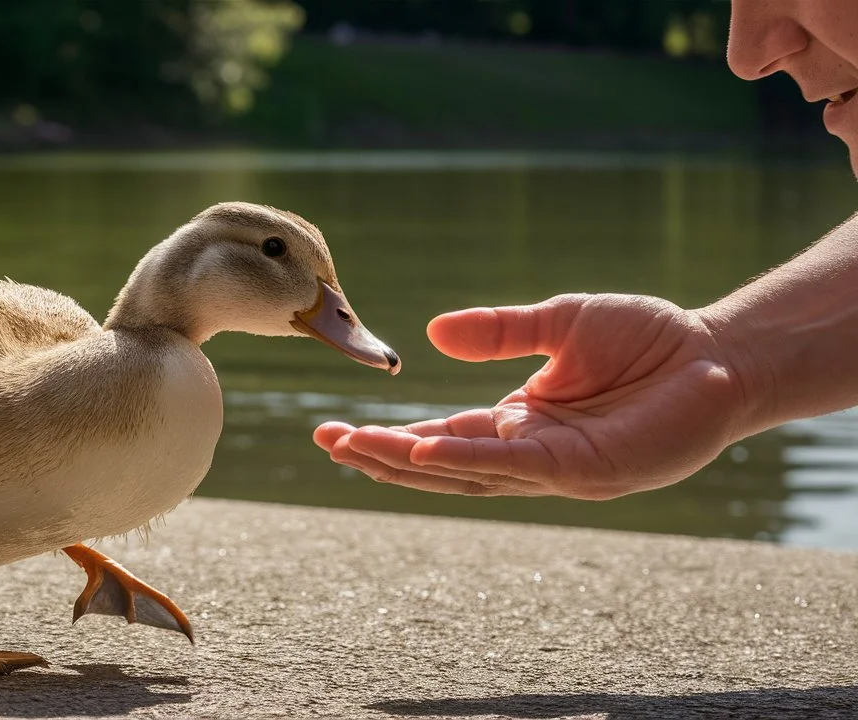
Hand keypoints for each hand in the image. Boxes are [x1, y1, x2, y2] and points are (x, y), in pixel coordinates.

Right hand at [314, 294, 748, 499]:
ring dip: (406, 465)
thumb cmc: (649, 338)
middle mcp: (529, 452)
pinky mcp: (585, 471)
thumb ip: (500, 330)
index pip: (441, 437)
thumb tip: (434, 333)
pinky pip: (514, 468)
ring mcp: (554, 468)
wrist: (719, 352)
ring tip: (353, 449)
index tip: (338, 431)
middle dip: (380, 458)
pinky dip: (467, 461)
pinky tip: (423, 453)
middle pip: (441, 465)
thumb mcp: (559, 322)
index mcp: (518, 422)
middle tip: (326, 442)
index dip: (390, 437)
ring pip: (467, 475)